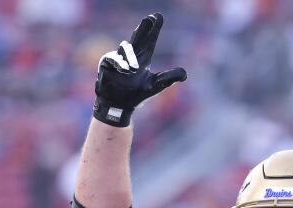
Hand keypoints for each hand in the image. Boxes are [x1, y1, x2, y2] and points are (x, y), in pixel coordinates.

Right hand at [94, 13, 186, 127]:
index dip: (154, 28)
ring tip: (133, 69)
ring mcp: (119, 57)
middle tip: (150, 18)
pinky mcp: (107, 63)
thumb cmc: (136, 94)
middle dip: (144, 28)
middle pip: (138, 37)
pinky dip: (119, 63)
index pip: (150, 40)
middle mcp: (132, 54)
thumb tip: (185, 74)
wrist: (120, 105)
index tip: (158, 17)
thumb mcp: (156, 85)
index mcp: (143, 57)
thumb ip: (169, 78)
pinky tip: (124, 70)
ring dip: (130, 57)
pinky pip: (113, 59)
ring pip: (126, 48)